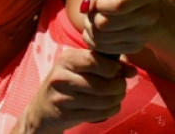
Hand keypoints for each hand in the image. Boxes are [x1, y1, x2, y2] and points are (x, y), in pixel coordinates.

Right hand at [15, 49, 135, 132]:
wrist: (43, 108)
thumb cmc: (69, 83)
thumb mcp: (82, 67)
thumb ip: (108, 64)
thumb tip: (131, 71)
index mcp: (67, 59)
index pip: (95, 60)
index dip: (113, 68)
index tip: (117, 72)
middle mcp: (61, 76)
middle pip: (102, 84)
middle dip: (119, 87)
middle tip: (121, 87)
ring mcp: (62, 96)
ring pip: (102, 100)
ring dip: (116, 100)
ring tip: (117, 97)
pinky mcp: (65, 113)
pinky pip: (97, 114)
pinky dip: (110, 111)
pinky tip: (110, 107)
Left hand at [81, 0, 160, 55]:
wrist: (148, 7)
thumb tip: (85, 8)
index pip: (119, 6)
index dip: (101, 4)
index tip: (100, 1)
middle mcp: (148, 16)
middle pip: (105, 24)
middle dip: (91, 17)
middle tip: (93, 11)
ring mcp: (143, 34)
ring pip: (101, 38)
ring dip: (90, 28)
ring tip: (93, 19)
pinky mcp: (135, 47)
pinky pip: (103, 48)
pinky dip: (93, 40)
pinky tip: (97, 30)